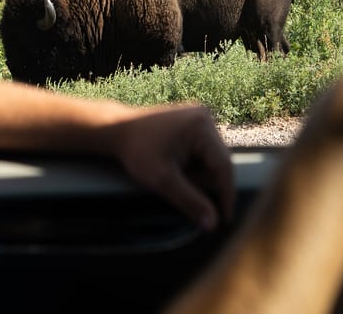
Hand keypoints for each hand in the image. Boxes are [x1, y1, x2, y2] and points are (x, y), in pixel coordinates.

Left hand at [110, 104, 232, 229]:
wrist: (116, 129)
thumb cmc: (136, 151)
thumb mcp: (162, 180)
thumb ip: (189, 202)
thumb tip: (212, 225)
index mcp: (201, 126)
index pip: (224, 166)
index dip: (226, 195)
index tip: (224, 219)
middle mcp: (205, 117)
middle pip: (219, 161)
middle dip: (207, 183)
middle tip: (189, 197)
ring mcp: (199, 117)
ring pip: (212, 157)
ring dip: (199, 174)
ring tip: (176, 178)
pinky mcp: (192, 121)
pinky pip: (203, 149)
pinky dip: (194, 165)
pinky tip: (177, 169)